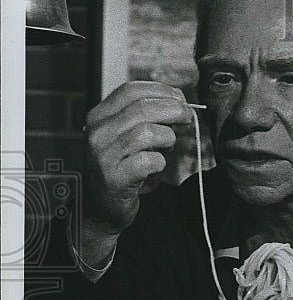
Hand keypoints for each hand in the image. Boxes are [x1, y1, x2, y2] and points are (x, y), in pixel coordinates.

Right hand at [83, 81, 196, 234]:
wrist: (99, 209)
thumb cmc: (120, 170)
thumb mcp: (125, 138)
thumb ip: (144, 120)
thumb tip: (179, 104)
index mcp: (99, 117)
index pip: (131, 91)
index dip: (160, 91)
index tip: (180, 98)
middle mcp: (98, 133)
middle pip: (142, 109)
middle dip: (173, 110)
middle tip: (188, 118)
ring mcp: (104, 156)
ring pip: (148, 133)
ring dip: (166, 140)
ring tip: (164, 150)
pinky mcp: (116, 178)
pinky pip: (150, 161)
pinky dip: (160, 164)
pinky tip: (155, 170)